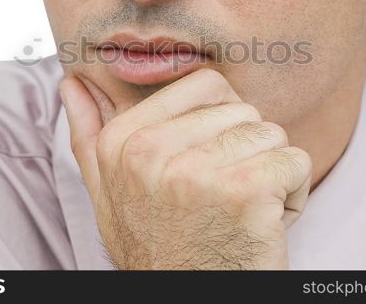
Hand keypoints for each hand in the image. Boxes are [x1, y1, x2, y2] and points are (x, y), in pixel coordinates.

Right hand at [58, 68, 311, 269]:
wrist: (189, 301)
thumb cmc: (157, 247)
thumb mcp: (109, 193)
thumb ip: (89, 135)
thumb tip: (70, 84)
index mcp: (123, 141)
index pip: (207, 84)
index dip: (221, 121)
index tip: (206, 159)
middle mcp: (153, 151)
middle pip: (243, 109)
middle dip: (245, 150)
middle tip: (222, 195)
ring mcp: (198, 170)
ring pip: (271, 134)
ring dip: (270, 172)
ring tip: (240, 208)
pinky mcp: (245, 190)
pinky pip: (295, 161)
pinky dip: (293, 194)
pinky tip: (263, 221)